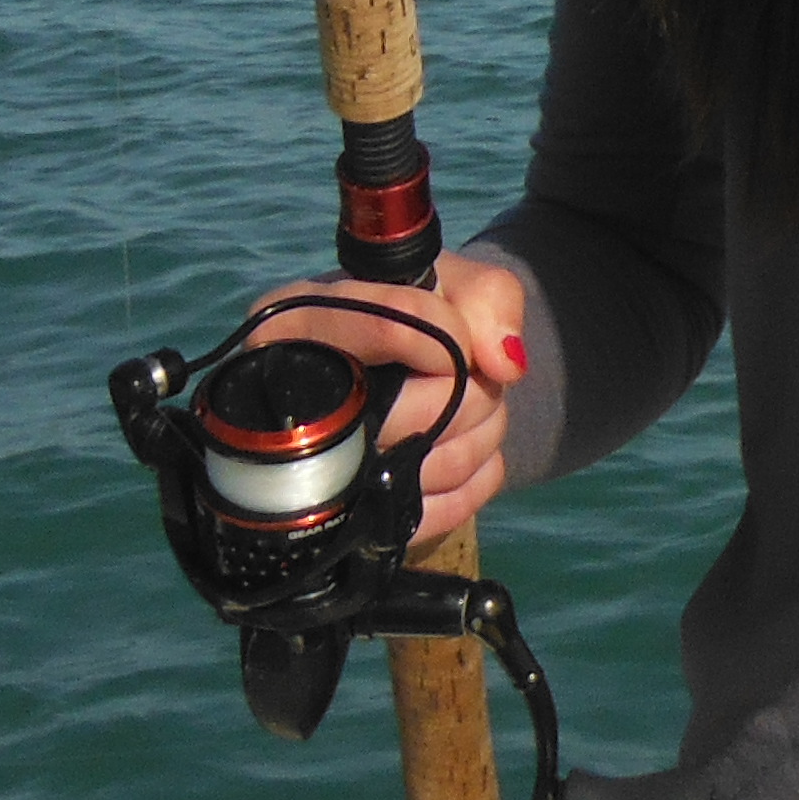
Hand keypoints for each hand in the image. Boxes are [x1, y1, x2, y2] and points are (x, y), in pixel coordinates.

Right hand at [244, 256, 528, 548]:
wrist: (407, 367)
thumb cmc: (417, 311)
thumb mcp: (449, 281)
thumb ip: (487, 299)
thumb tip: (506, 362)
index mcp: (300, 318)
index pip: (387, 329)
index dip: (448, 340)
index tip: (469, 346)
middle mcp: (291, 394)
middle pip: (415, 410)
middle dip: (473, 395)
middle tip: (480, 379)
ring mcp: (315, 469)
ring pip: (432, 464)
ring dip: (483, 435)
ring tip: (479, 408)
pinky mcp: (349, 518)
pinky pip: (437, 512)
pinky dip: (476, 480)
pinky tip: (471, 447)